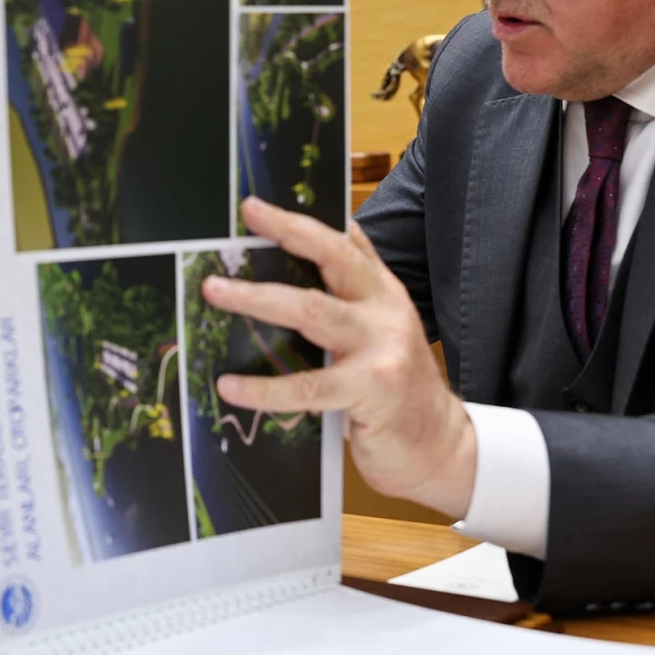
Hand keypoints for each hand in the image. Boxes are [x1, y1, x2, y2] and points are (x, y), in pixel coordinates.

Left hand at [204, 196, 477, 517]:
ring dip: (257, 298)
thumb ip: (364, 280)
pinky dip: (264, 387)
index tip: (253, 208)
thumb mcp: (387, 324)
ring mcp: (381, 350)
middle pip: (330, 263)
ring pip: (311, 311)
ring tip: (215, 292)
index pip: (340, 245)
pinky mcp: (372, 391)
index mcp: (383, 293)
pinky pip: (307, 386)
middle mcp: (385, 312)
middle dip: (282, 239)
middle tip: (236, 231)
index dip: (297, 223)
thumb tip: (344, 227)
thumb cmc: (399, 386)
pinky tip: (231, 386)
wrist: (439, 446)